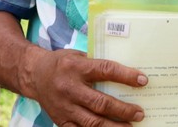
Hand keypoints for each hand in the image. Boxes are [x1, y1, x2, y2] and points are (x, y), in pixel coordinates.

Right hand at [22, 46, 148, 125]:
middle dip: (123, 110)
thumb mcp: (80, 56)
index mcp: (77, 67)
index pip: (106, 71)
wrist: (34, 75)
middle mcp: (70, 88)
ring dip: (113, 126)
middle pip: (100, 103)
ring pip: (91, 122)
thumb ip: (99, 65)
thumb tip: (128, 75)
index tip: (143, 81)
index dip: (126, 76)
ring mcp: (64, 107)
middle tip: (139, 113)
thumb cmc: (63, 63)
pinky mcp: (60, 120)